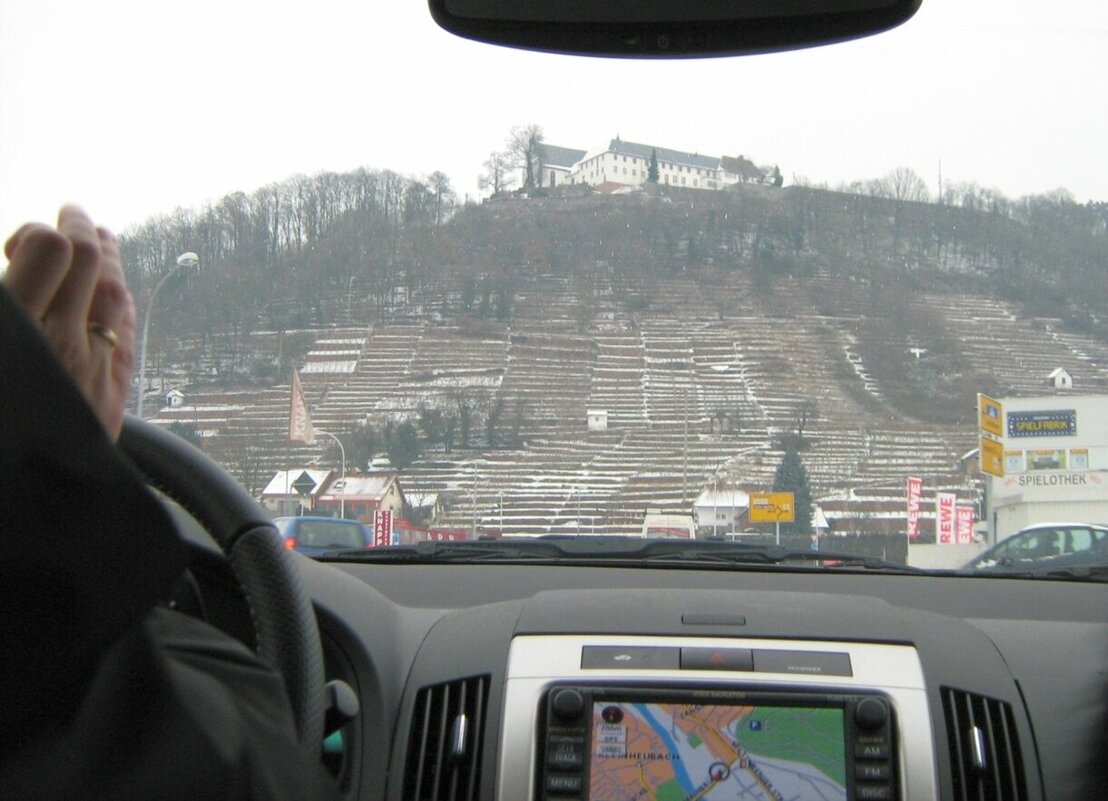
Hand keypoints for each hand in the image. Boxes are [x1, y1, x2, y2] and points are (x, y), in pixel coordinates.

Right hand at [3, 205, 134, 439]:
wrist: (28, 508)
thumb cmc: (11, 432)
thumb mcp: (14, 355)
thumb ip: (19, 307)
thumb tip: (24, 268)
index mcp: (22, 330)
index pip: (53, 251)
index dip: (42, 234)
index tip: (25, 238)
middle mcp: (62, 344)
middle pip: (90, 265)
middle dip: (82, 231)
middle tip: (72, 212)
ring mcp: (92, 369)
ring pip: (114, 296)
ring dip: (108, 261)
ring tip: (102, 236)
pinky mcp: (110, 397)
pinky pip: (125, 334)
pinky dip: (119, 302)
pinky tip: (117, 292)